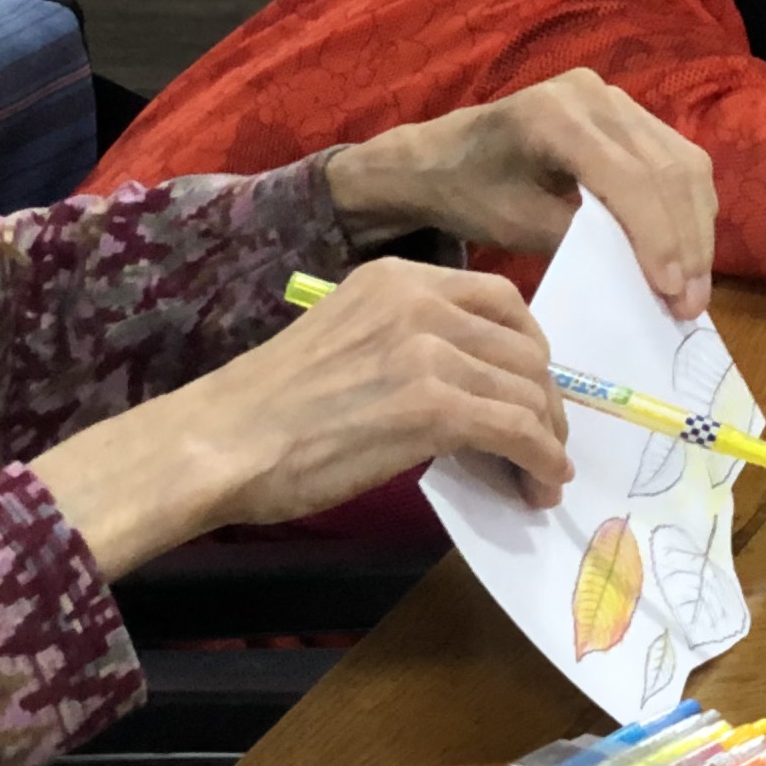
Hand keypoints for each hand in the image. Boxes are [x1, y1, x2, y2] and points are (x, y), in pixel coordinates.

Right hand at [29, 259, 574, 579]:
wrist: (217, 444)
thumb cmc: (268, 410)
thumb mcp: (349, 342)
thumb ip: (413, 345)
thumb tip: (477, 386)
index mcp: (398, 279)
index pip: (501, 300)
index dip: (530, 351)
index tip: (531, 390)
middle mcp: (419, 300)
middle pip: (524, 347)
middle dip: (545, 400)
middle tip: (546, 442)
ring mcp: (427, 349)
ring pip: (528, 391)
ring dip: (548, 438)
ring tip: (544, 476)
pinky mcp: (432, 405)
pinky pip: (517, 430)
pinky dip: (540, 460)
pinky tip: (540, 485)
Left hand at [318, 70, 713, 318]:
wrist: (442, 157)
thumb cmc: (469, 194)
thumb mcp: (518, 226)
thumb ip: (584, 242)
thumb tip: (651, 279)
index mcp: (556, 115)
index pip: (629, 177)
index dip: (659, 237)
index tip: (673, 293)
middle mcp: (596, 95)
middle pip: (669, 169)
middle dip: (688, 242)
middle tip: (693, 303)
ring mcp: (617, 99)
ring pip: (686, 164)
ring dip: (697, 229)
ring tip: (696, 286)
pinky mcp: (631, 114)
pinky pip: (679, 159)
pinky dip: (688, 209)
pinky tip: (687, 251)